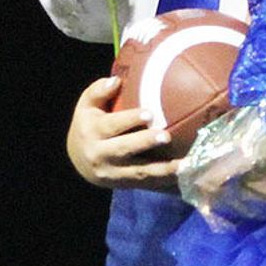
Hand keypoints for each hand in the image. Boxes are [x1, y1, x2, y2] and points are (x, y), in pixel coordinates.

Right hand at [66, 76, 180, 188]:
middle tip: (166, 136)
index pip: (110, 125)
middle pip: (124, 149)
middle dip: (145, 143)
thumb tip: (116, 80)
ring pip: (138, 172)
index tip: (149, 113)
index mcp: (91, 132)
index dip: (128, 119)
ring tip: (184, 163)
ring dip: (162, 169)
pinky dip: (166, 180)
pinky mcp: (125, 185)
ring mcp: (113, 173)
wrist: (80, 161)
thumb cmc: (90, 124)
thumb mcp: (87, 106)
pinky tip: (185, 174)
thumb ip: (98, 91)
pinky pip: (147, 183)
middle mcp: (100, 155)